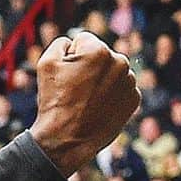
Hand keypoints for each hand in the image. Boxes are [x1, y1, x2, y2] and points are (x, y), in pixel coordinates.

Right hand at [30, 31, 139, 176]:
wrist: (67, 140)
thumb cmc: (54, 102)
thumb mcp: (46, 63)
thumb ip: (61, 42)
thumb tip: (75, 43)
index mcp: (98, 50)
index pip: (83, 40)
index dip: (70, 57)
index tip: (66, 75)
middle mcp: (119, 62)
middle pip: (100, 55)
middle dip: (89, 67)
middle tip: (75, 89)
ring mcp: (129, 82)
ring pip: (112, 71)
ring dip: (101, 80)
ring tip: (86, 100)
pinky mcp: (134, 99)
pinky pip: (120, 88)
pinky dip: (110, 95)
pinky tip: (98, 107)